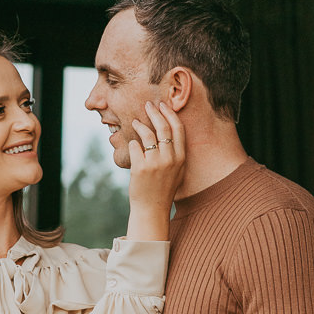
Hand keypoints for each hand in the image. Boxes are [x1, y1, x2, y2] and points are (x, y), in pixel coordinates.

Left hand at [127, 101, 184, 240]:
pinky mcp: (140, 168)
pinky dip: (132, 143)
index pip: (178, 129)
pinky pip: (135, 146)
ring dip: (140, 124)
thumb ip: (175, 152)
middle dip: (155, 112)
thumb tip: (167, 129)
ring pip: (147, 134)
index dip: (170, 114)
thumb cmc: (162, 188)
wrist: (151, 208)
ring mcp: (155, 163)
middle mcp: (170, 159)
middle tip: (147, 105)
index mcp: (181, 158)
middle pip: (163, 127)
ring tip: (135, 122)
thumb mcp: (176, 170)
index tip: (162, 105)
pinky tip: (132, 145)